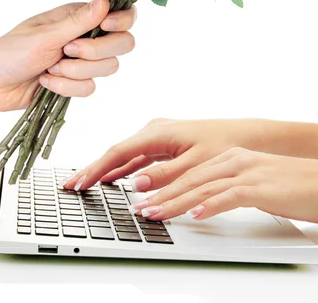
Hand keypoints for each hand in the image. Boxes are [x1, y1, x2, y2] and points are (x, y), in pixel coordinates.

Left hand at [0, 0, 136, 110]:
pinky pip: (90, 88)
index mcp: (80, 17)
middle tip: (67, 50)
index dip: (122, 22)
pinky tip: (46, 81)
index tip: (105, 27)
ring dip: (76, 72)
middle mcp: (86, 37)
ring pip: (108, 68)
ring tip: (51, 68)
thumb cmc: (11, 51)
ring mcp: (83, 61)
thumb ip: (79, 21)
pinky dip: (66, 87)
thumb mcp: (46, 34)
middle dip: (96, 52)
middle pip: (123, 44)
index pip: (122, 15)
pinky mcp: (76, 83)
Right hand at [62, 117, 269, 191]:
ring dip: (105, 170)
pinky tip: (113, 179)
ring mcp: (159, 137)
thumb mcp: (196, 163)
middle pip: (116, 152)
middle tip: (70, 185)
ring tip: (84, 183)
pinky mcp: (165, 145)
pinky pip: (137, 158)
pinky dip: (123, 169)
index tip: (79, 183)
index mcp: (159, 132)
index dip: (96, 169)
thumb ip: (166, 175)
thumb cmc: (225, 145)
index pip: (118, 152)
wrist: (246, 136)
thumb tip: (136, 184)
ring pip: (125, 156)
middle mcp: (155, 131)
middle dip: (93, 169)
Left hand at [127, 147, 317, 223]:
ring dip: (176, 202)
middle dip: (161, 194)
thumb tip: (209, 203)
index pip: (192, 172)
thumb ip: (233, 189)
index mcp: (233, 158)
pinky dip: (210, 206)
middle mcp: (236, 161)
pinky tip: (195, 216)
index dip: (166, 185)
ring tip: (155, 213)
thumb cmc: (299, 186)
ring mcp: (248, 172)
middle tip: (139, 208)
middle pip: (191, 179)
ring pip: (203, 187)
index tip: (146, 196)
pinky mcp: (261, 187)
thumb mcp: (259, 182)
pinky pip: (229, 197)